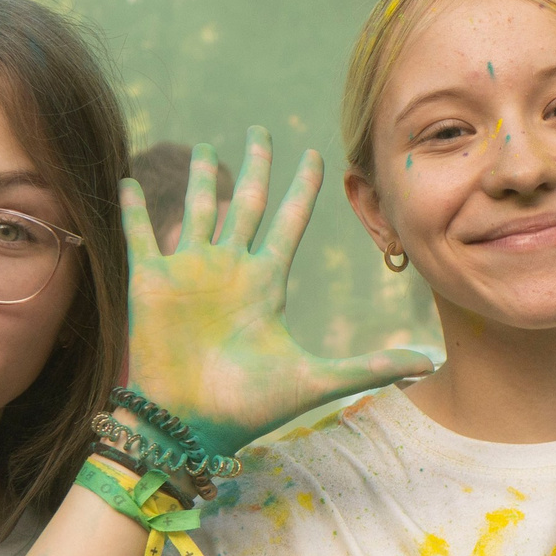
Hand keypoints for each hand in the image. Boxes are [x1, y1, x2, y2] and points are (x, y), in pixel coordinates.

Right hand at [121, 130, 434, 458]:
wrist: (189, 426)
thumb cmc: (249, 407)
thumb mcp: (316, 380)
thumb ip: (370, 367)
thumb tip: (427, 365)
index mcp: (265, 283)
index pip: (289, 221)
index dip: (302, 188)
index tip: (315, 156)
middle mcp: (228, 269)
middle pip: (246, 203)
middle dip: (254, 166)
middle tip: (260, 129)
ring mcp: (188, 272)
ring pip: (197, 210)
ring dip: (201, 178)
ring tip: (206, 148)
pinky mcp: (149, 282)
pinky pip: (140, 234)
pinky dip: (134, 208)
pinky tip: (128, 180)